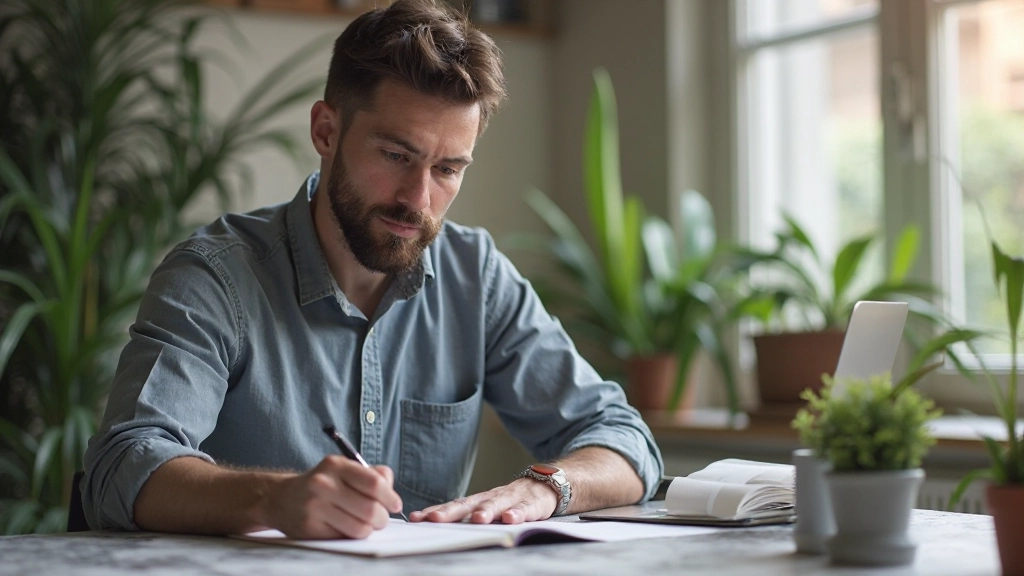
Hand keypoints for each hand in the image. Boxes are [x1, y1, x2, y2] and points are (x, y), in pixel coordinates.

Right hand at [263, 456, 403, 538]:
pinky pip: (344, 538)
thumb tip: (391, 491)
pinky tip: (346, 528)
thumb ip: (372, 475)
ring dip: (369, 530)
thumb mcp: (344, 469)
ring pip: (360, 528)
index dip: (390, 497)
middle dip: (382, 518)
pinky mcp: (310, 528)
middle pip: (370, 509)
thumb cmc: (323, 484)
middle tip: (380, 519)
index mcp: (336, 465)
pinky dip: (352, 536)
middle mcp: (323, 484)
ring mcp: (315, 507)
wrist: (282, 499)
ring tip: (365, 524)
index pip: (374, 483)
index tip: (395, 504)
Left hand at [408, 478, 556, 524]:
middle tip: (434, 519)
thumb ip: (470, 516)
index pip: (454, 505)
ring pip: (497, 504)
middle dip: (451, 512)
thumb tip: (439, 526)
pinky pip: (526, 508)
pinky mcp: (533, 502)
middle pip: (469, 504)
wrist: (548, 484)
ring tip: (476, 519)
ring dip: (486, 511)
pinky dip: (518, 513)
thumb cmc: (513, 500)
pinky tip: (510, 519)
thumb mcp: (490, 507)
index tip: (416, 518)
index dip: (436, 511)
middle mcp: (493, 497)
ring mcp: (513, 498)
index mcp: (480, 500)